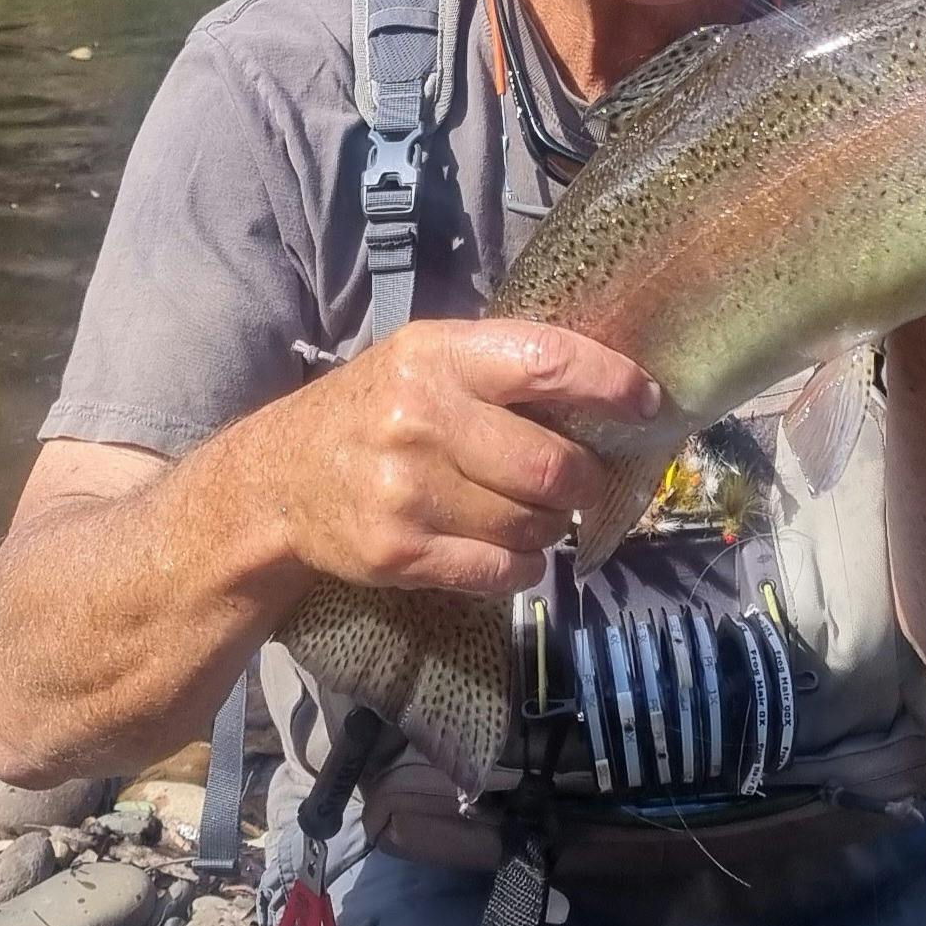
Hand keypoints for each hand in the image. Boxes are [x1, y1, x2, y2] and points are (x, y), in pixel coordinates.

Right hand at [257, 319, 659, 596]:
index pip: (546, 362)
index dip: (609, 383)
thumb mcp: (424, 360)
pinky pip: (502, 570)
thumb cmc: (374, 410)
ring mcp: (407, 492)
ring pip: (533, 523)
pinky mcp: (400, 553)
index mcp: (437, 355)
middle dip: (587, 478)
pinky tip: (513, 549)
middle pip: (552, 465)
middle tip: (585, 479)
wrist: (278, 481)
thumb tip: (610, 389)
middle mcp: (421, 419)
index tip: (647, 402)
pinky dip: (525, 565)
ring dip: (554, 525)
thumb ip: (502, 368)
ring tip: (539, 513)